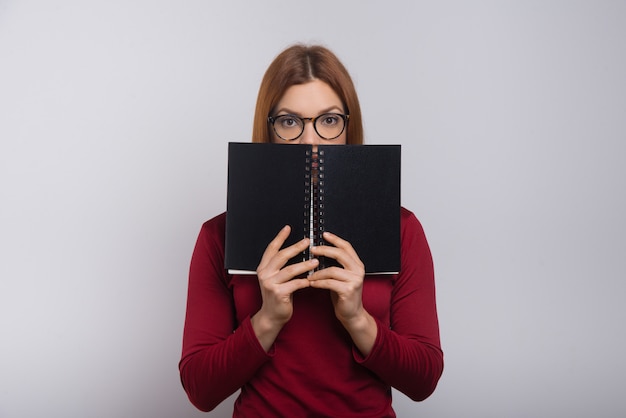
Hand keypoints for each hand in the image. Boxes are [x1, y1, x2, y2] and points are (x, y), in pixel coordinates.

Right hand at [251, 225, 316, 350]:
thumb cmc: (278, 295)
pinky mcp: (278, 293)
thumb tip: (296, 249)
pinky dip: (304, 281)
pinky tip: (312, 280)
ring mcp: (270, 284)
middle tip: (308, 241)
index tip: (288, 228)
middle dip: (296, 247)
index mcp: (263, 268)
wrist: (272, 316)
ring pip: (290, 270)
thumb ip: (281, 266)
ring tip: (316, 261)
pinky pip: (295, 284)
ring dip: (305, 265)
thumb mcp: (276, 278)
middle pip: (281, 256)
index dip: (280, 237)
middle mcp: (264, 274)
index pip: (271, 249)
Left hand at [308, 232, 376, 354]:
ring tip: (308, 274)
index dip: (335, 239)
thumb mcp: (341, 276)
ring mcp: (355, 280)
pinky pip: (329, 283)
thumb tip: (319, 252)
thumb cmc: (343, 294)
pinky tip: (311, 283)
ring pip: (332, 270)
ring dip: (317, 272)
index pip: (346, 247)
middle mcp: (358, 270)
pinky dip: (318, 282)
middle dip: (324, 250)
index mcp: (357, 264)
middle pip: (340, 254)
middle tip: (312, 250)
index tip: (323, 234)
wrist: (352, 314)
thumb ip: (336, 265)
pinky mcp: (349, 290)